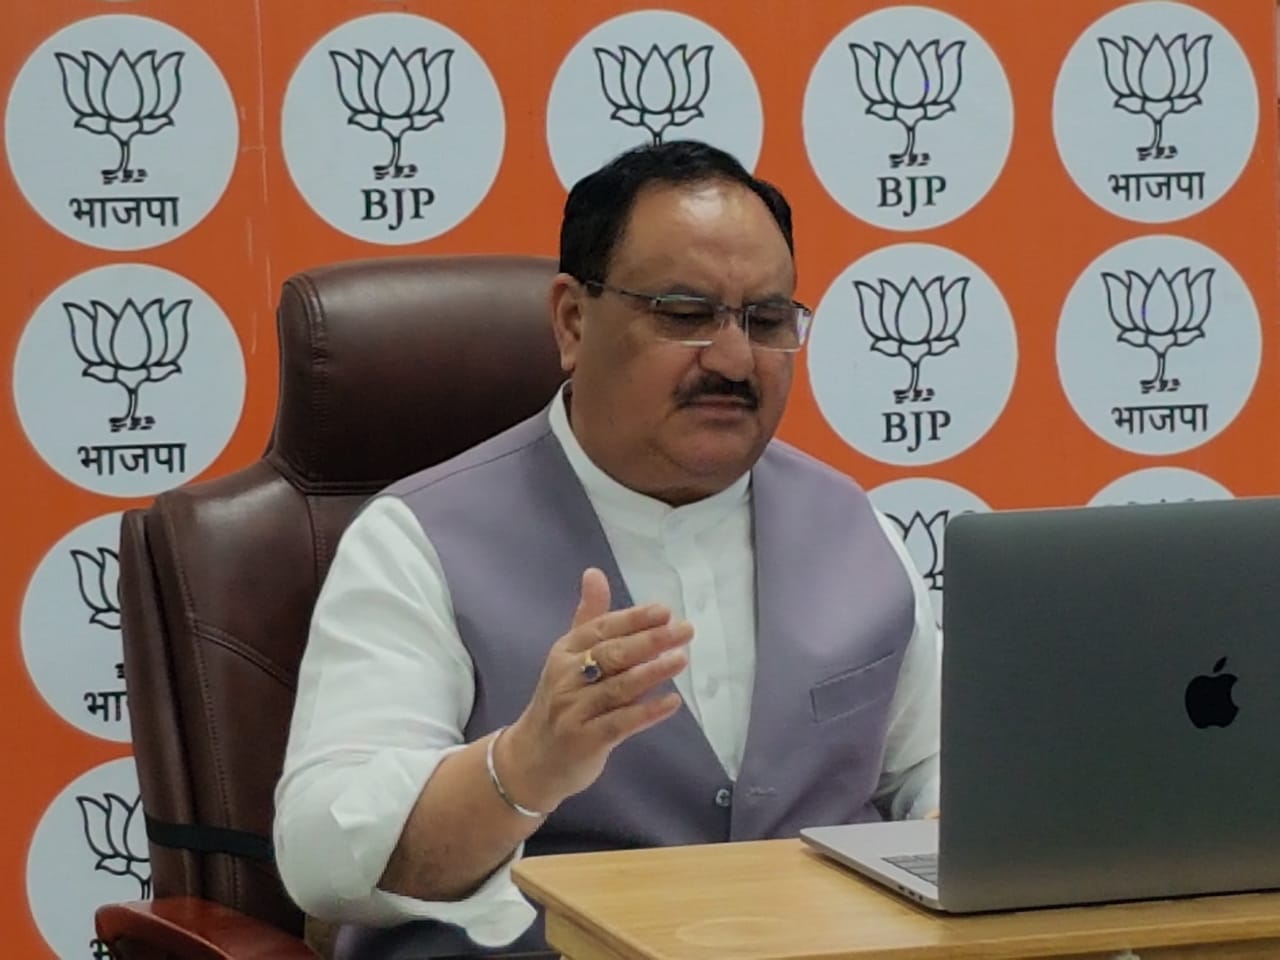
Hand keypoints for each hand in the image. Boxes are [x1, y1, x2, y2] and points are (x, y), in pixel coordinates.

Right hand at [496, 567, 691, 812]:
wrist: (532, 760)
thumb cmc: (561, 701)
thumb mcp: (569, 657)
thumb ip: (589, 617)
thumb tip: (595, 572)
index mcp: (565, 652)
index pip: (602, 629)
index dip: (633, 619)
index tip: (665, 611)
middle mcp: (567, 677)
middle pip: (613, 655)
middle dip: (650, 640)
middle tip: (685, 630)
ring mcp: (574, 710)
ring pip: (618, 687)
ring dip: (652, 672)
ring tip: (681, 659)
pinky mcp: (585, 741)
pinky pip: (621, 723)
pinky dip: (647, 712)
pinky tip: (672, 701)